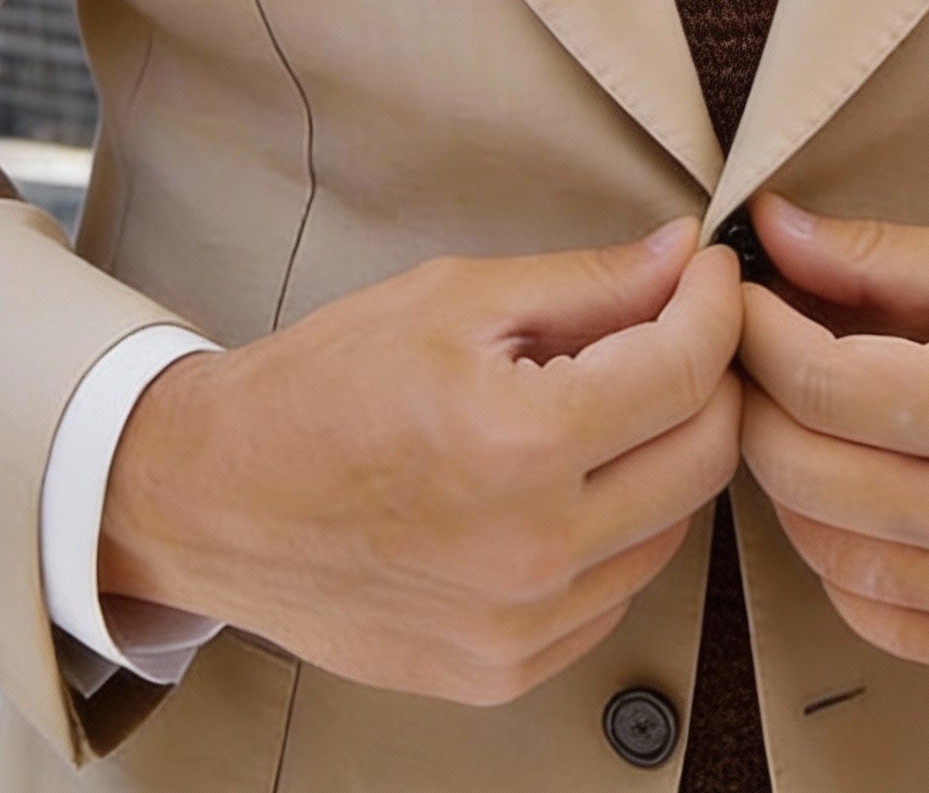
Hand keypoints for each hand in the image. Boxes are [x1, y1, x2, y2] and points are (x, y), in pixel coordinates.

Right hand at [100, 220, 742, 704]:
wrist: (213, 500)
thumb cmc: (320, 389)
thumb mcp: (455, 299)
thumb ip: (587, 282)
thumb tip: (681, 257)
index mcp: (519, 444)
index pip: (686, 370)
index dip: (715, 306)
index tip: (709, 275)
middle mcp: (532, 550)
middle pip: (705, 456)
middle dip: (710, 377)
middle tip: (678, 328)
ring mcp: (520, 626)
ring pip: (673, 528)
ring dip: (665, 455)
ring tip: (606, 403)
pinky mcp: (504, 671)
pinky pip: (616, 591)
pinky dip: (617, 529)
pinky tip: (566, 482)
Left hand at [737, 195, 928, 685]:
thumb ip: (883, 258)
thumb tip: (775, 231)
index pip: (813, 382)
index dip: (755, 330)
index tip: (742, 295)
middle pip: (799, 470)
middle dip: (755, 397)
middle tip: (758, 350)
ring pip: (822, 551)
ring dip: (789, 478)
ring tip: (805, 416)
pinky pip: (878, 618)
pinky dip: (841, 559)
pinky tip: (854, 497)